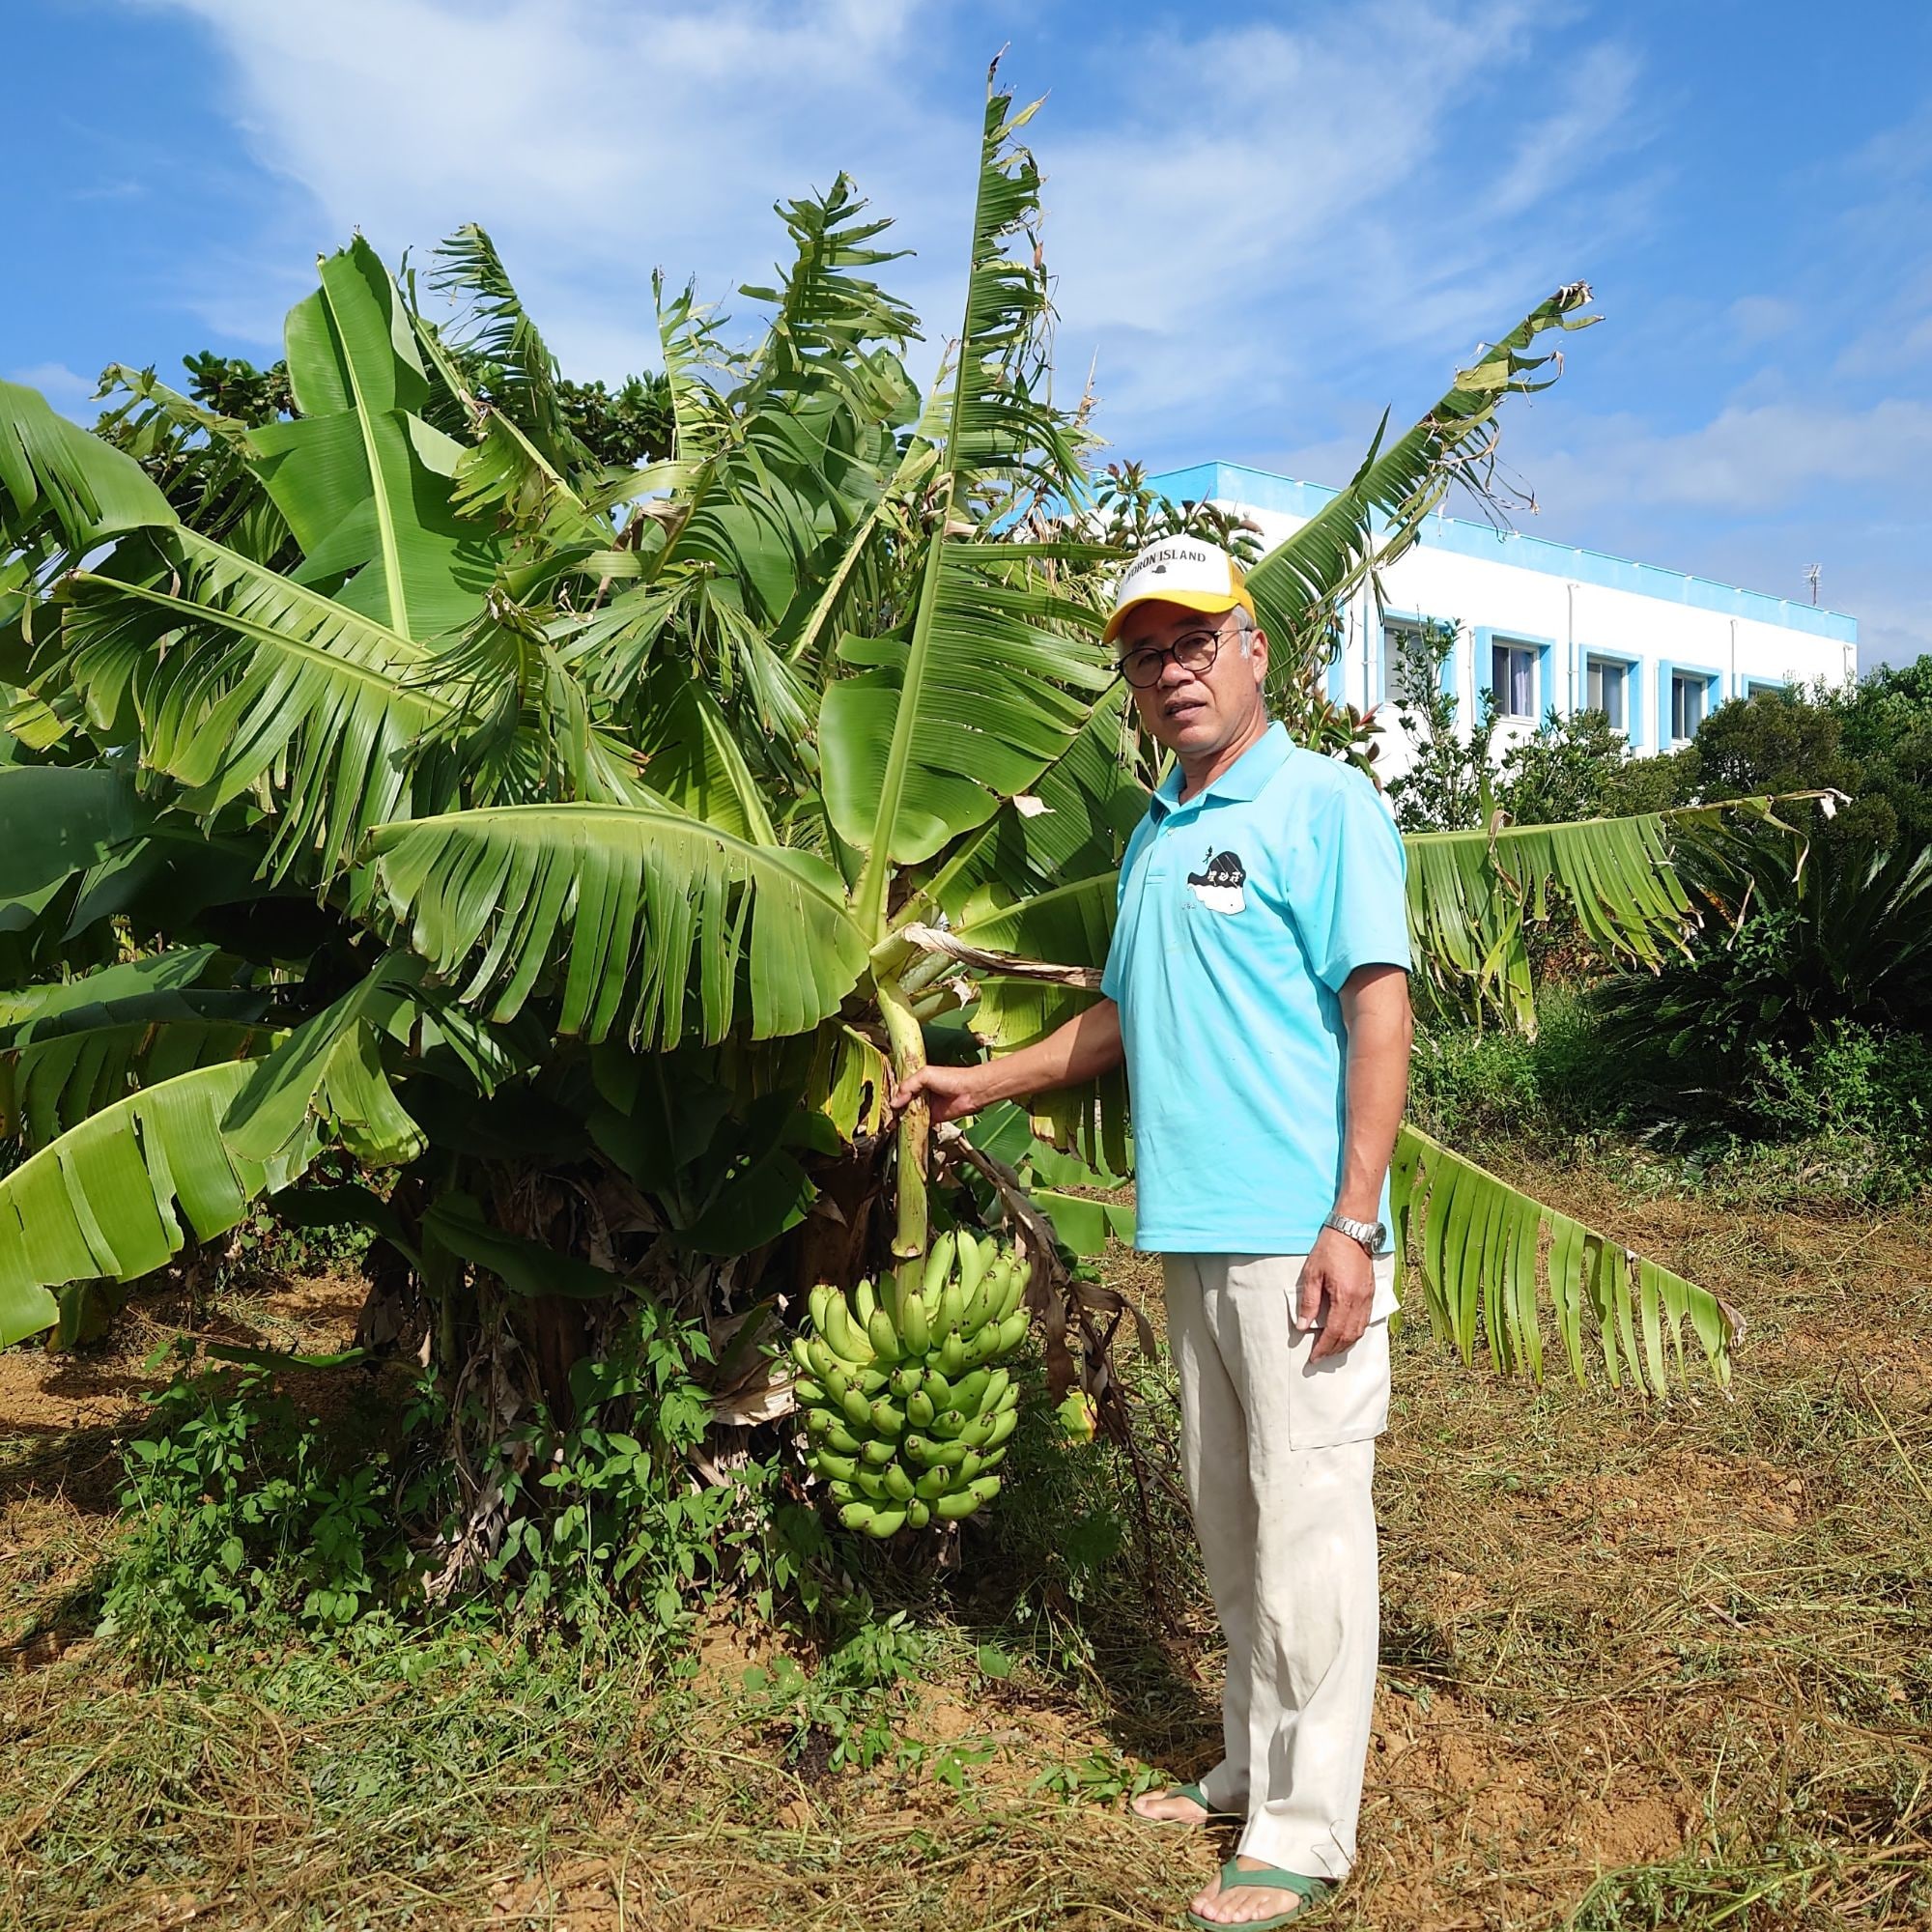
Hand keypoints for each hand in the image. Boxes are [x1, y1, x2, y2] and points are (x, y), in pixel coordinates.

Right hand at [887, 1062, 987, 1127]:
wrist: (970, 1091)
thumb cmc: (953, 1078)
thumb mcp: (925, 1075)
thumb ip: (908, 1086)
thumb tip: (895, 1102)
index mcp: (918, 1080)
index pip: (900, 1089)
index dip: (892, 1096)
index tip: (883, 1103)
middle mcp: (921, 1093)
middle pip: (902, 1103)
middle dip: (894, 1110)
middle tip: (885, 1116)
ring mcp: (926, 1106)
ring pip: (909, 1114)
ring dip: (900, 1119)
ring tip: (890, 1125)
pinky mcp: (932, 1118)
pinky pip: (919, 1123)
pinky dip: (911, 1127)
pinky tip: (902, 1130)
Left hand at [1297, 1227, 1374, 1361]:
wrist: (1353, 1231)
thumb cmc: (1330, 1249)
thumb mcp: (1312, 1273)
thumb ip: (1308, 1301)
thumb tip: (1303, 1326)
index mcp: (1345, 1297)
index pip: (1334, 1332)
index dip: (1323, 1348)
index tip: (1313, 1358)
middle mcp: (1360, 1301)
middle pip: (1349, 1336)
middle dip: (1334, 1350)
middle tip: (1320, 1358)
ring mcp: (1368, 1298)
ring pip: (1359, 1331)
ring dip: (1345, 1344)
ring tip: (1331, 1350)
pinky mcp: (1370, 1293)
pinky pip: (1365, 1321)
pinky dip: (1355, 1333)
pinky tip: (1345, 1334)